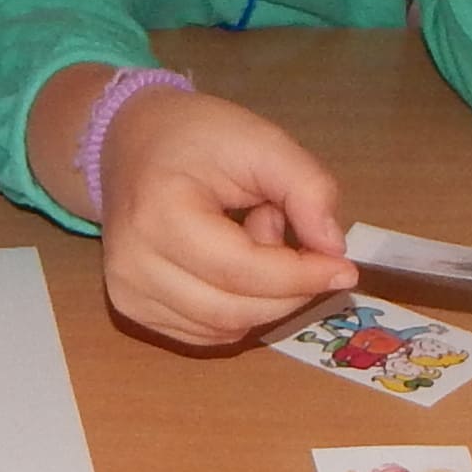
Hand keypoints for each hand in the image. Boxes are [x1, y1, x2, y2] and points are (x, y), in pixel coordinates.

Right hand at [95, 86, 357, 346]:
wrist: (132, 142)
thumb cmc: (197, 137)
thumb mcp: (262, 140)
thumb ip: (306, 188)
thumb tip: (334, 251)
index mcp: (159, 215)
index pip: (242, 271)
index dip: (301, 276)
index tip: (345, 269)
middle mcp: (132, 265)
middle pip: (235, 310)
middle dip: (286, 286)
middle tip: (288, 233)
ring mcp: (127, 293)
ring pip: (225, 329)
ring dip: (263, 297)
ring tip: (251, 238)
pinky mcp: (132, 309)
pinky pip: (208, 333)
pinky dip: (240, 309)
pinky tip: (232, 264)